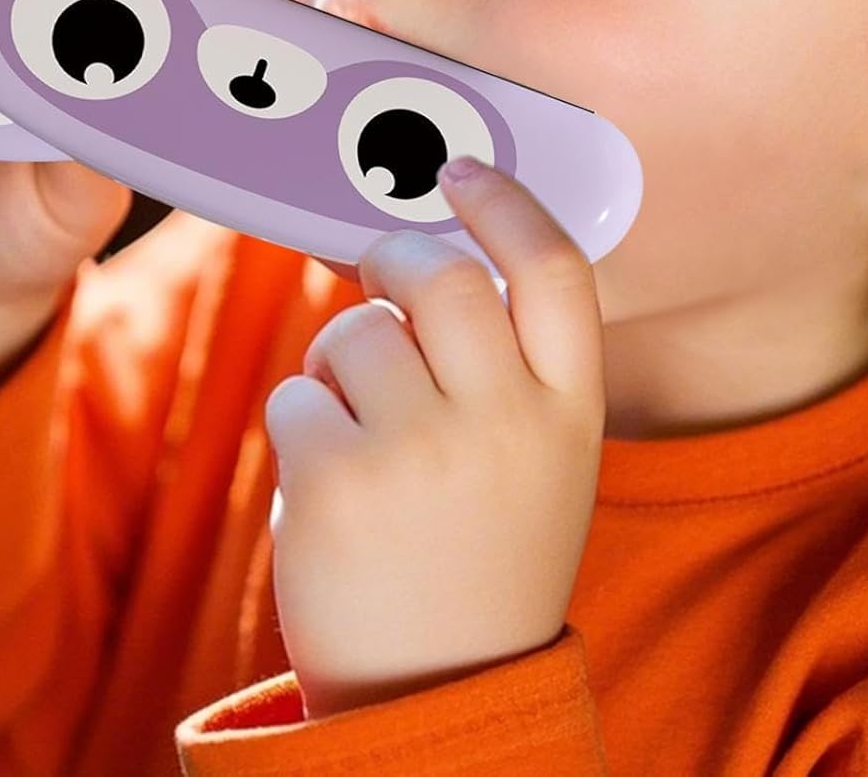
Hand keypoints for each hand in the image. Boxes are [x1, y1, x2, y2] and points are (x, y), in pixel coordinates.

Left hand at [264, 156, 605, 720]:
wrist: (437, 696)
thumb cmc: (482, 557)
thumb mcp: (538, 462)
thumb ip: (507, 367)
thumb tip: (428, 260)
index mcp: (570, 414)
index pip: (554, 268)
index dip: (506, 202)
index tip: (460, 170)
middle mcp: (507, 423)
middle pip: (440, 275)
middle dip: (394, 257)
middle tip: (379, 273)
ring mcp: (423, 452)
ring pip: (354, 330)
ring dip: (339, 356)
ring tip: (355, 419)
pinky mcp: (339, 484)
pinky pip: (297, 396)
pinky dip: (302, 422)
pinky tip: (330, 482)